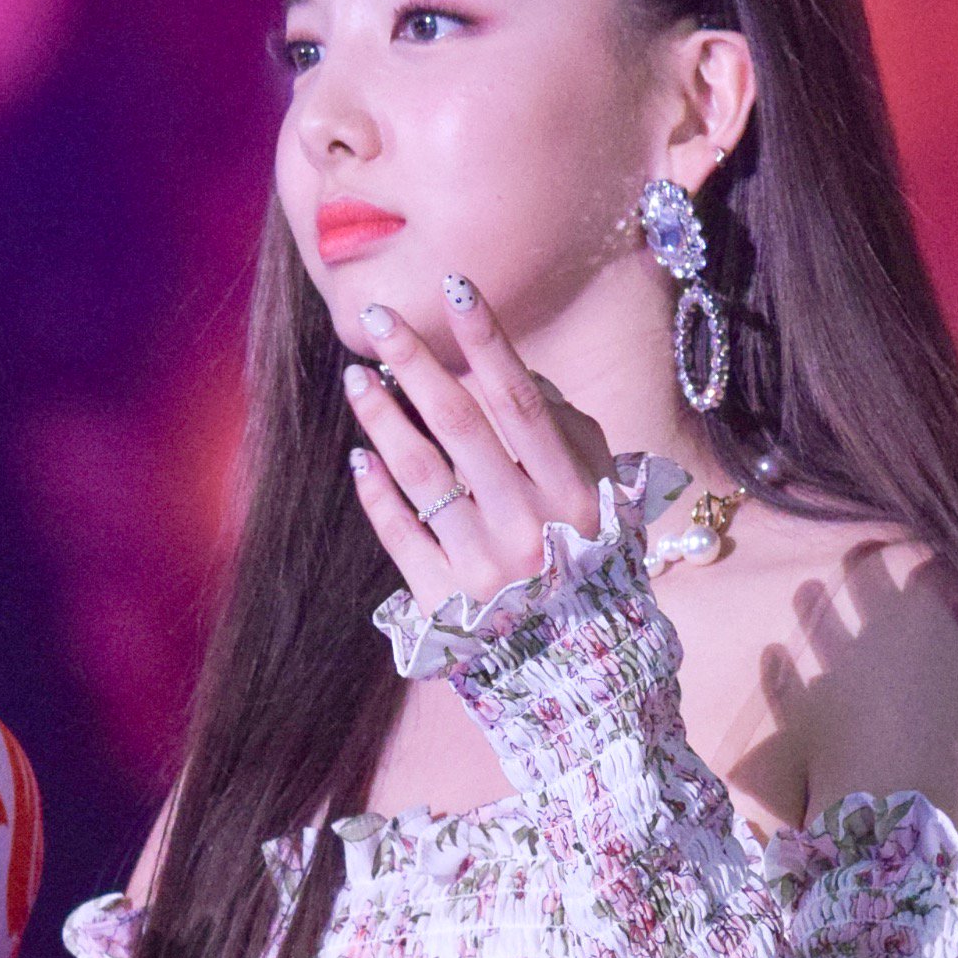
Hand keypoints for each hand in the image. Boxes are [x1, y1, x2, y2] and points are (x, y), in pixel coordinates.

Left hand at [340, 280, 615, 600]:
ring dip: (382, 417)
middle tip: (380, 318)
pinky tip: (360, 456)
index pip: (521, 400)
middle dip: (416, 364)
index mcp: (573, 494)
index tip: (455, 285)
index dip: (487, 339)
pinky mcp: (445, 602)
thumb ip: (566, 433)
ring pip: (420, 473)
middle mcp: (530, 527)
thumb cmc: (594, 564)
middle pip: (461, 426)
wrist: (585, 672)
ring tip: (356, 378)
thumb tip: (516, 372)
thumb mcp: (601, 496)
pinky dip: (375, 491)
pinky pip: (399, 532)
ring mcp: (484, 567)